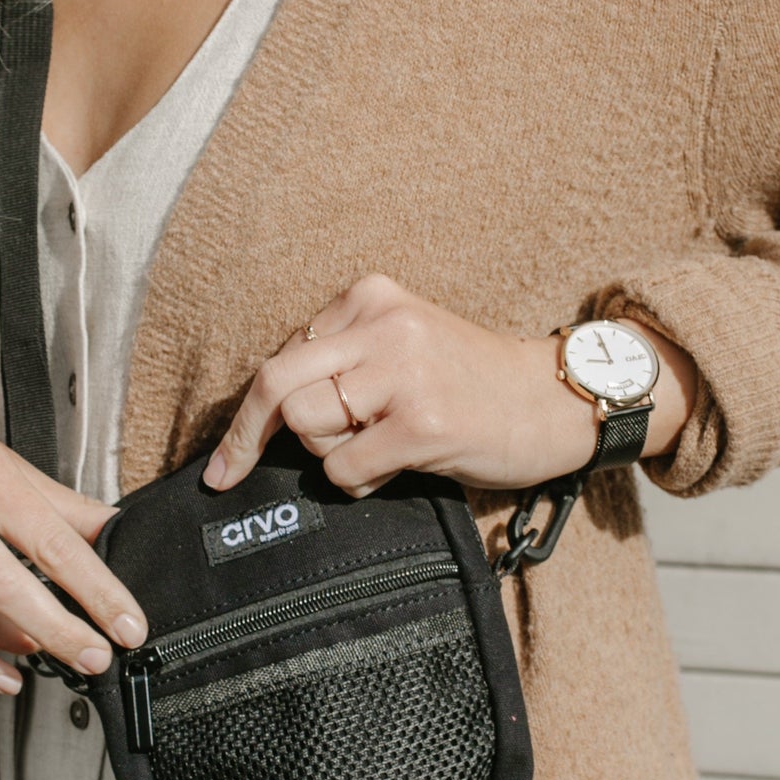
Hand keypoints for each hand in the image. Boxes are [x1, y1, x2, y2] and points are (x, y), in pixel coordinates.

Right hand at [0, 383, 146, 691]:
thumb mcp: (2, 459)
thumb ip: (60, 505)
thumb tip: (118, 536)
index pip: (52, 542)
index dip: (97, 591)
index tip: (128, 624)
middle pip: (7, 587)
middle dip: (60, 631)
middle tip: (96, 657)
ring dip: (18, 644)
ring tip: (52, 652)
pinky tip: (5, 676)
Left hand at [204, 275, 695, 497]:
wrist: (555, 401)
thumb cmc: (470, 383)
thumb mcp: (400, 347)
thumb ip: (339, 363)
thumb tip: (263, 413)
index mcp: (371, 297)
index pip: (283, 354)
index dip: (254, 409)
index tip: (232, 451)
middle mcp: (384, 325)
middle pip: (277, 384)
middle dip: (244, 438)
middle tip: (224, 477)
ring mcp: (404, 373)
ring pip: (308, 429)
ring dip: (330, 457)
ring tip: (381, 449)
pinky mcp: (423, 423)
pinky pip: (345, 468)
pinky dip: (360, 482)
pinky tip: (400, 467)